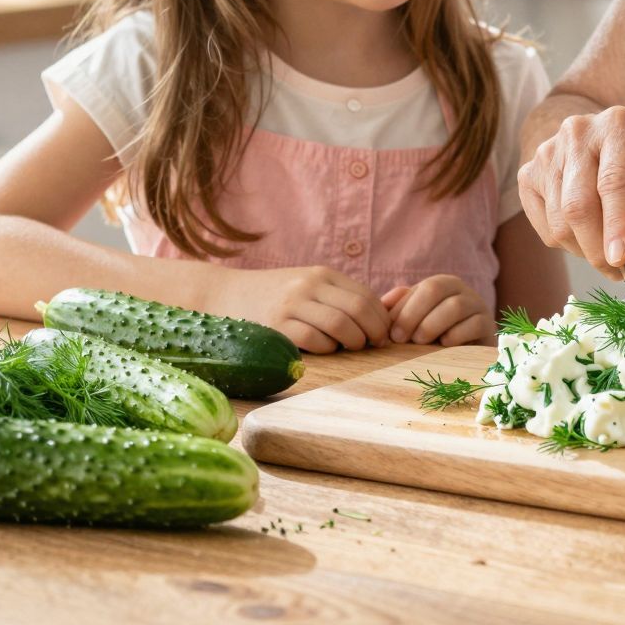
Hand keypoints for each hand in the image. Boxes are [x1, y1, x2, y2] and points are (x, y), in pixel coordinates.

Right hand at [194, 264, 391, 352]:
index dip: (381, 318)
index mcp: (322, 274)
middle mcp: (308, 285)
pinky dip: (327, 348)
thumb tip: (400, 299)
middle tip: (373, 345)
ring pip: (340, 324)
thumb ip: (348, 295)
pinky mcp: (275, 326)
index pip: (366, 296)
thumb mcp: (312, 286)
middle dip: (374, 332)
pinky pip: (313, 340)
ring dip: (353, 341)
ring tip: (352, 347)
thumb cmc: (276, 296)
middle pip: (358, 310)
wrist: (225, 295)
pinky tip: (325, 349)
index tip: (384, 334)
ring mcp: (291, 304)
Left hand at [381, 274, 492, 346]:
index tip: (389, 334)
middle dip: (413, 314)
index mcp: (442, 285)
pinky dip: (455, 336)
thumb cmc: (435, 337)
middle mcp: (461, 290)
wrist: (468, 357)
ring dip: (432, 325)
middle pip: (436, 289)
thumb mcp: (415, 321)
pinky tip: (443, 346)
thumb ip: (398, 309)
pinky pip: (474, 324)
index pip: (422, 288)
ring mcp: (477, 306)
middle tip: (400, 339)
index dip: (404, 309)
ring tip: (419, 342)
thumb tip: (381, 304)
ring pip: (455, 306)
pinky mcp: (488, 326)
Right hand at [518, 106, 624, 277]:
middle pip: (579, 206)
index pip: (614, 182)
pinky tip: (584, 232)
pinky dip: (567, 244)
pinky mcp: (528, 175)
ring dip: (585, 249)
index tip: (622, 260)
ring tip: (605, 245)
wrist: (602, 140)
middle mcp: (577, 133)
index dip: (618, 224)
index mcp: (619, 127)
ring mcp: (547, 153)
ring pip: (560, 223)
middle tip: (617, 271)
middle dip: (598, 250)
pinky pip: (544, 228)